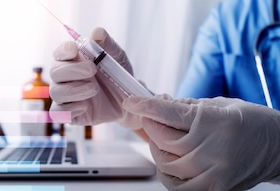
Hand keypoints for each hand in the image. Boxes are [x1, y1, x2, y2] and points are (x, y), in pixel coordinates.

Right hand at [49, 27, 135, 125]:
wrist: (129, 101)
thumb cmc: (118, 76)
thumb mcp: (117, 58)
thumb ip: (107, 45)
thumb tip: (97, 33)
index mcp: (73, 60)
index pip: (59, 52)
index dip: (63, 51)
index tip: (74, 50)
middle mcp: (65, 77)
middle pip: (54, 71)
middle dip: (72, 70)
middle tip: (92, 70)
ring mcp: (65, 96)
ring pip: (55, 92)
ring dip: (74, 90)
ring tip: (94, 89)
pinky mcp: (69, 112)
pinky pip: (58, 112)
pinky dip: (70, 109)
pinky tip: (86, 106)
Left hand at [123, 95, 279, 189]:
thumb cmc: (252, 123)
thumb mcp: (221, 104)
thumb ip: (186, 106)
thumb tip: (156, 104)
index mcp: (217, 122)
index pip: (169, 114)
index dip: (146, 106)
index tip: (132, 101)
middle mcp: (214, 150)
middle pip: (162, 139)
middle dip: (151, 125)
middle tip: (153, 117)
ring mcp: (214, 173)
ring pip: (165, 162)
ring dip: (158, 148)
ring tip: (165, 138)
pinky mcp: (213, 189)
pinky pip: (176, 185)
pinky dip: (166, 172)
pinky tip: (171, 159)